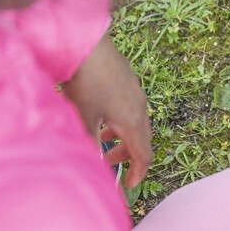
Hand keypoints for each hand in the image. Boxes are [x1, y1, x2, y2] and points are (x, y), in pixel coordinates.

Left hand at [61, 36, 152, 186]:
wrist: (87, 44)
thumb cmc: (85, 82)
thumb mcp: (84, 118)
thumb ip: (90, 145)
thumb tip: (93, 167)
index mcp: (133, 120)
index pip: (144, 154)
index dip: (138, 173)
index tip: (129, 186)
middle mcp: (140, 107)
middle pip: (143, 139)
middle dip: (129, 155)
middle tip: (109, 163)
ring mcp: (135, 92)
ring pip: (136, 123)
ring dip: (123, 136)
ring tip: (101, 138)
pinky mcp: (128, 81)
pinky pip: (131, 108)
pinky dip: (121, 121)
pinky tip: (101, 115)